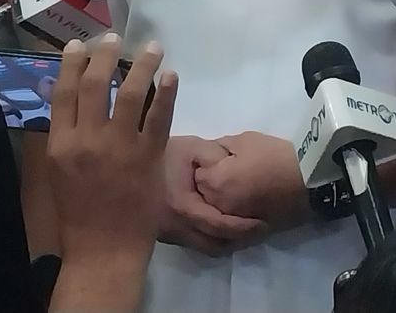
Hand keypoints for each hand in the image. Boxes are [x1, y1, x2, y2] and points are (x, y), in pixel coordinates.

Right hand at [48, 32, 177, 269]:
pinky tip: (172, 76)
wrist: (104, 249)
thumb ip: (65, 137)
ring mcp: (120, 147)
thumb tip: (68, 101)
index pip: (64, 92)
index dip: (71, 63)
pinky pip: (160, 118)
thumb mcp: (59, 172)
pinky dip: (167, 93)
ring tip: (152, 48)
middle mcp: (88, 140)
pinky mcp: (149, 157)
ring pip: (130, 94)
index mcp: (61, 144)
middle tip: (115, 38)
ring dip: (142, 65)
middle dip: (105, 55)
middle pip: (95, 84)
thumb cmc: (79, 213)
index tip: (79, 44)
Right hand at [158, 136, 266, 254]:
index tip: (263, 223)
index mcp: (181, 206)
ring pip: (206, 247)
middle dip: (239, 239)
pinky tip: (227, 227)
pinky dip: (215, 238)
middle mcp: (173, 227)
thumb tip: (238, 178)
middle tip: (260, 230)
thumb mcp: (195, 147)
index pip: (218, 226)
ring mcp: (168, 234)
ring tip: (247, 230)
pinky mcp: (167, 235)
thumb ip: (218, 159)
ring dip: (228, 242)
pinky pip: (197, 243)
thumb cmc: (166, 152)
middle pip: (214, 244)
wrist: (133, 161)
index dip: (243, 227)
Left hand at [194, 131, 309, 236]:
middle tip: (225, 172)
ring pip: (216, 212)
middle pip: (202, 196)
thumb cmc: (276, 156)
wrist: (309, 181)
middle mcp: (218, 207)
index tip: (217, 160)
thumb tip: (210, 154)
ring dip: (219, 201)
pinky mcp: (249, 231)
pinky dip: (233, 214)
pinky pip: (232, 222)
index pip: (195, 175)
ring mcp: (233, 222)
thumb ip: (220, 147)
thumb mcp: (244, 140)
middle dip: (209, 184)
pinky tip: (245, 201)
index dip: (206, 165)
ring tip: (237, 186)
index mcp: (214, 183)